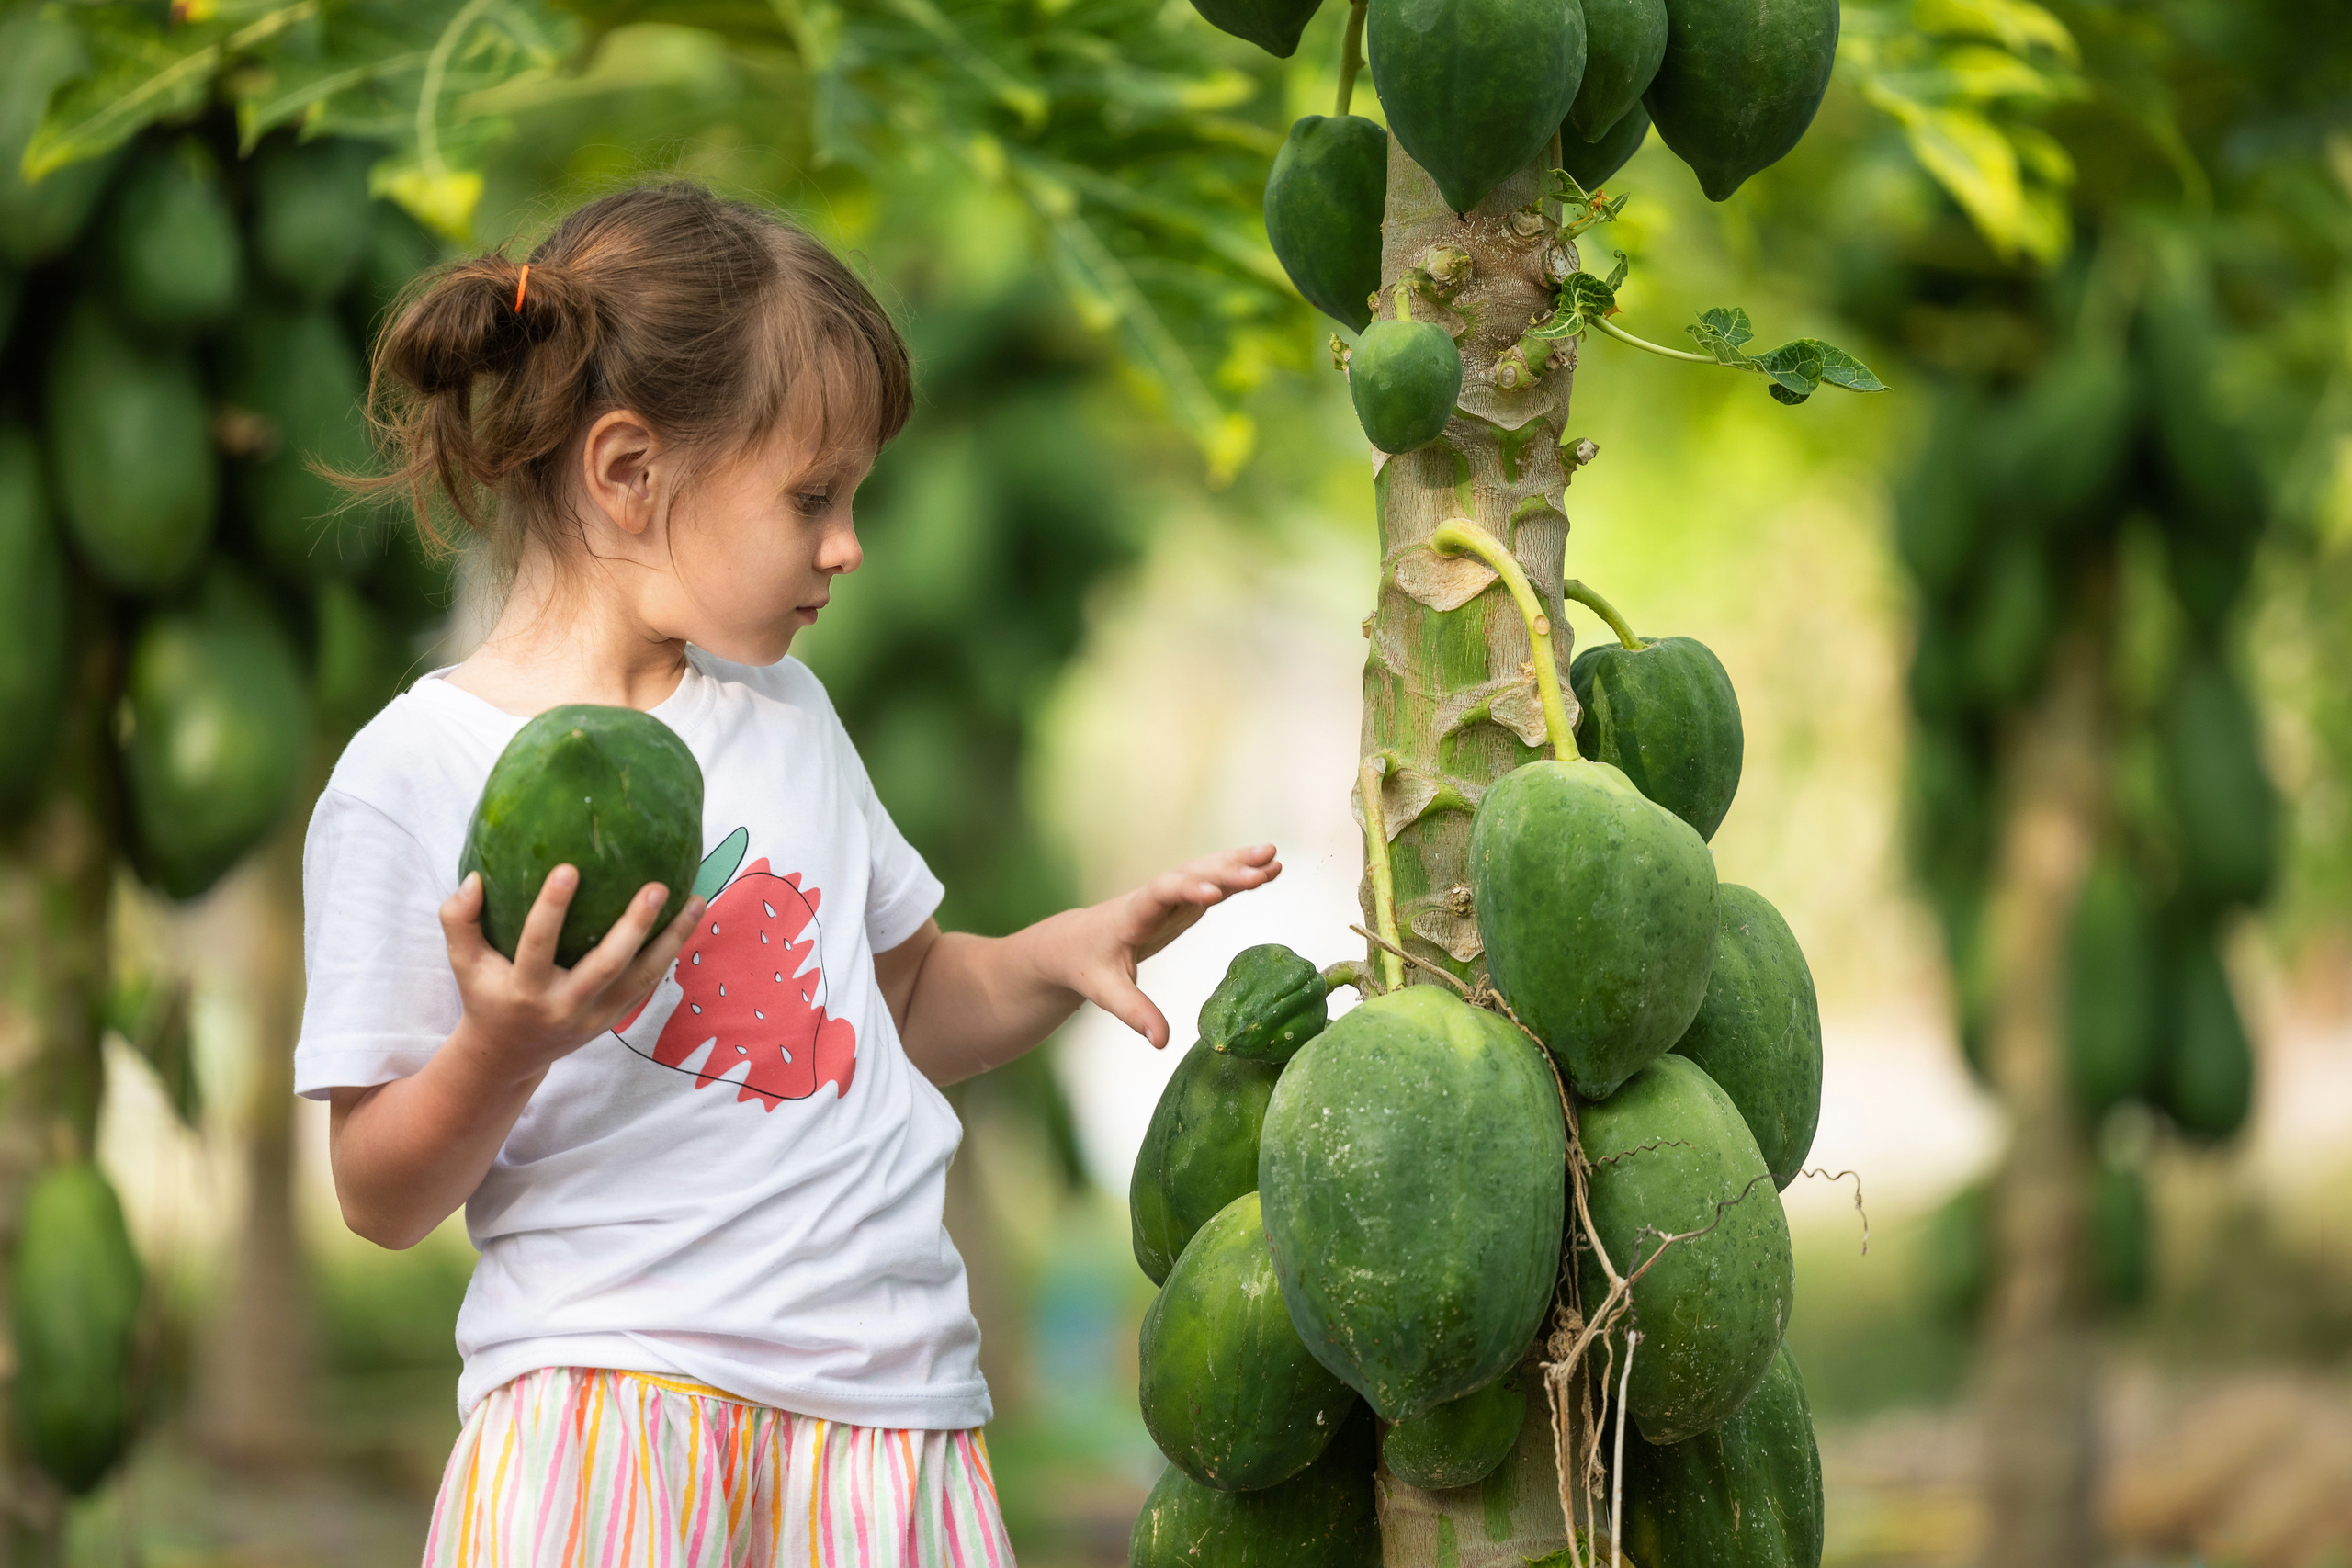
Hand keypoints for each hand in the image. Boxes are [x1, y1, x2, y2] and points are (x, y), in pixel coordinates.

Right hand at [439, 866, 704, 1080]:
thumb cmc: (486, 994)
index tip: (569, 868)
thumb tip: (475, 878)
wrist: (511, 1055)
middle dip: (633, 927)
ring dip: (673, 939)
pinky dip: (672, 952)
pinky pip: (651, 984)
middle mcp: (565, 1005)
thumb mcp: (463, 962)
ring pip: (643, 978)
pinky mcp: (617, 1017)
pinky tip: (691, 917)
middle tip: (657, 886)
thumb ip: (458, 920)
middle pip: (607, 966)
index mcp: (525, 990)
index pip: (538, 945)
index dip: (552, 909)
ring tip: (697, 899)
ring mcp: (597, 1015)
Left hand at [1057, 844, 1281, 1049]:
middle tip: (1261, 870)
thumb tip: (1160, 1042)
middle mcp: (1153, 897)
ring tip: (1274, 856)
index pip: (1159, 896)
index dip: (1185, 891)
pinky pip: (1212, 882)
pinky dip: (1237, 873)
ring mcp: (1170, 896)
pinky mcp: (1182, 901)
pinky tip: (1266, 868)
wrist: (1071, 942)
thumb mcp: (1105, 991)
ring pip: (1205, 872)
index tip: (1213, 893)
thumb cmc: (1086, 966)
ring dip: (1237, 863)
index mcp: (1132, 914)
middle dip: (1224, 872)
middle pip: (1190, 876)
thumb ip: (1134, 1013)